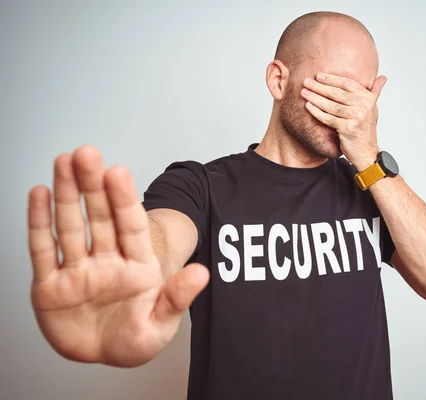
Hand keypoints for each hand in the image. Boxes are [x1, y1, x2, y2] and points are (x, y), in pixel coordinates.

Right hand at [28, 146, 208, 366]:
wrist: (104, 356)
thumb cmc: (135, 339)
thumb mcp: (161, 326)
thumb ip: (178, 298)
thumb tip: (203, 273)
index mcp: (137, 267)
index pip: (130, 226)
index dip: (124, 199)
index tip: (118, 171)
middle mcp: (107, 261)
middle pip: (99, 217)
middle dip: (93, 186)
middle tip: (87, 154)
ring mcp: (78, 271)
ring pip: (71, 227)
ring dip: (66, 194)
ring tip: (64, 162)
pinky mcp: (50, 286)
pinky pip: (43, 251)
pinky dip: (40, 223)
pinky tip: (40, 193)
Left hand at [301, 72, 386, 169]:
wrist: (366, 152)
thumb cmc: (365, 130)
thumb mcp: (372, 110)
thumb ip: (375, 93)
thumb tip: (383, 78)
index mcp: (369, 99)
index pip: (348, 84)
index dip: (332, 79)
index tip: (319, 76)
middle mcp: (364, 106)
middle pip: (337, 93)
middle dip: (320, 87)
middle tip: (306, 82)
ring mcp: (357, 117)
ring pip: (331, 105)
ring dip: (315, 98)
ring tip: (304, 92)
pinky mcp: (347, 128)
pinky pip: (328, 118)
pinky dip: (316, 112)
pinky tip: (308, 106)